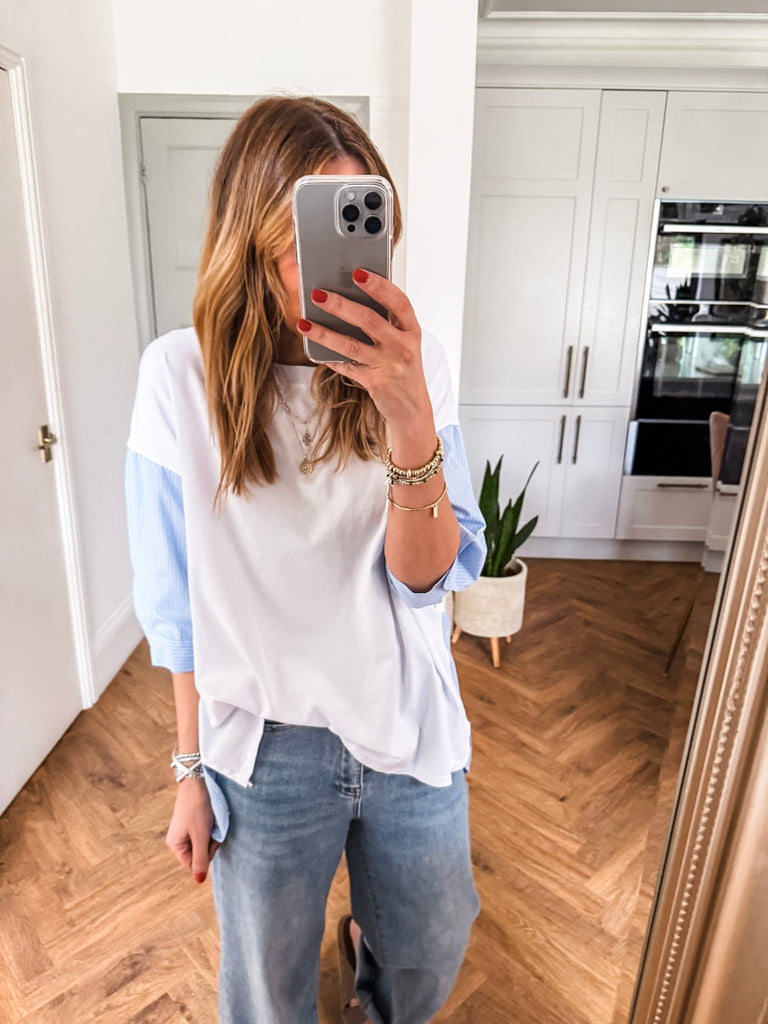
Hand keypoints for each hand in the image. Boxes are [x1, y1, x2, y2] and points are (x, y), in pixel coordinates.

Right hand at [166, 779, 219, 883]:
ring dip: (211, 835)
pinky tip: (211, 817)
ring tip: (212, 821)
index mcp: (175, 845)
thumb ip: (201, 859)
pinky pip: (204, 832)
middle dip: (209, 844)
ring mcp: (185, 830)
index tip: (210, 841)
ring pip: (203, 843)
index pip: (193, 865)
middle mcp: (178, 839)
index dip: (206, 856)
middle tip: (212, 829)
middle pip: (198, 854)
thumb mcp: (201, 835)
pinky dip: (210, 827)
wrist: (197, 780)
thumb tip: (199, 881)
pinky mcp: (192, 822)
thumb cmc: (198, 807)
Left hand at [299, 269, 432, 431]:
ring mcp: (388, 366)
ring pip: (351, 345)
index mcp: (411, 330)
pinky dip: (329, 358)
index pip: (398, 302)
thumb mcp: (404, 341)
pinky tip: (314, 350)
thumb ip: (386, 322)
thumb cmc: (403, 366)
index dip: (379, 286)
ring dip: (324, 333)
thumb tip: (349, 297)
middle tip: (318, 294)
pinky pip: (346, 367)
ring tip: (304, 323)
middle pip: (369, 320)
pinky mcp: (374, 383)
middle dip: (341, 305)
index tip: (358, 272)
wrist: (412, 407)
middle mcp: (402, 347)